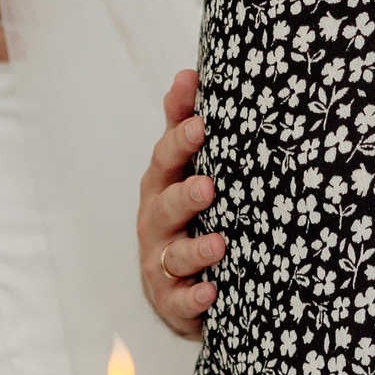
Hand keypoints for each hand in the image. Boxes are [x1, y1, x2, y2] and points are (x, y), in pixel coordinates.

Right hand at [138, 69, 223, 336]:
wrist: (180, 283)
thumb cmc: (187, 214)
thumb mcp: (184, 170)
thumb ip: (184, 125)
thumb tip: (190, 72)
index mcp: (161, 185)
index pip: (166, 157)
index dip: (180, 139)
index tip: (202, 123)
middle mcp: (156, 221)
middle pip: (165, 205)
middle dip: (185, 195)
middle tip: (208, 186)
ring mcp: (160, 262)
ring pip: (173, 255)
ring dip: (195, 249)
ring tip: (219, 244)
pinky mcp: (171, 301)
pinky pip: (180, 302)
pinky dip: (194, 299)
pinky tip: (211, 293)